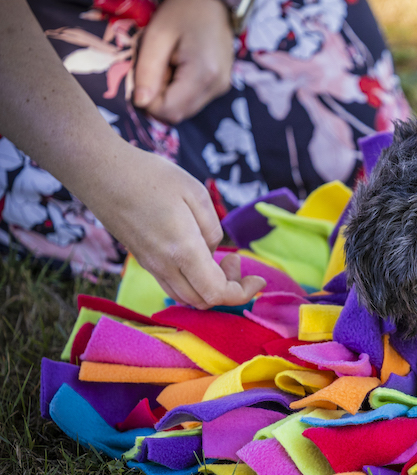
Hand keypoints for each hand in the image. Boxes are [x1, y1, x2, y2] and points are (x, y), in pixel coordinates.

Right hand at [82, 141, 264, 307]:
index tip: (259, 280)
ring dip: (210, 287)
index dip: (243, 293)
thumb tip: (214, 252)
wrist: (100, 173)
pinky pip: (172, 285)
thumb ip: (212, 229)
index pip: (217, 294)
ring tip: (219, 257)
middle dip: (229, 289)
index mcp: (182, 251)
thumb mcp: (196, 194)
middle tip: (235, 260)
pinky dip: (193, 281)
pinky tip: (198, 255)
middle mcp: (164, 266)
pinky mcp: (142, 260)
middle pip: (203, 302)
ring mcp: (150, 266)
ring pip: (186, 297)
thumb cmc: (151, 177)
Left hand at [133, 0, 234, 123]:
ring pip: (185, 109)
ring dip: (168, 95)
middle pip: (177, 114)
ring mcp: (222, 88)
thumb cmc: (183, 10)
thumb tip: (139, 103)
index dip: (148, 99)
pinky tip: (179, 67)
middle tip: (156, 68)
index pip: (168, 110)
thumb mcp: (157, 35)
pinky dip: (179, 91)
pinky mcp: (221, 85)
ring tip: (168, 65)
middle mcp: (217, 87)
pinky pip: (193, 101)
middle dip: (157, 98)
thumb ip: (147, 70)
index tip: (145, 73)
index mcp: (203, 74)